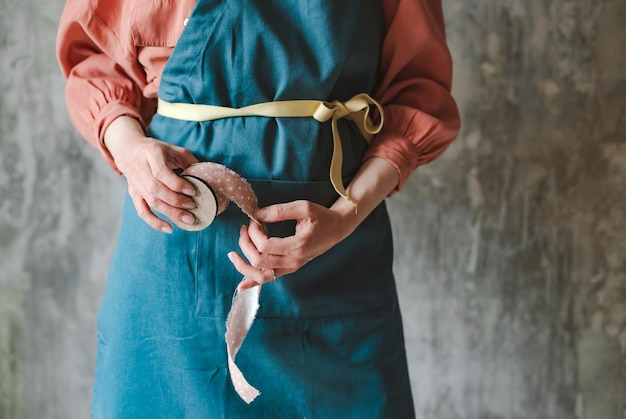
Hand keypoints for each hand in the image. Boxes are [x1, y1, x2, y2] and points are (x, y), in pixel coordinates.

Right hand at [105, 117, 198, 232]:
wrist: (129, 150)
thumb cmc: (157, 150)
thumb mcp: (174, 149)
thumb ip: (189, 161)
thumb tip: (206, 177)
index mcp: (151, 154)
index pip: (161, 173)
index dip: (178, 184)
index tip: (193, 191)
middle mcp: (140, 169)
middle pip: (156, 190)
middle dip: (176, 201)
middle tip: (193, 206)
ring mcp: (135, 183)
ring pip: (151, 202)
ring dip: (171, 213)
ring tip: (188, 219)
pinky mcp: (134, 194)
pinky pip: (142, 211)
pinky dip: (155, 222)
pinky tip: (169, 228)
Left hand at [228, 200, 357, 289]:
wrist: (336, 229)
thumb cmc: (321, 217)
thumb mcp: (303, 207)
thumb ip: (279, 211)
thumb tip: (257, 215)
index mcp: (297, 246)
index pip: (264, 246)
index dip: (254, 232)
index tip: (255, 220)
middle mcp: (293, 261)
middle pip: (259, 261)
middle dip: (246, 244)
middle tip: (245, 228)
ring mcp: (291, 267)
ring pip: (261, 276)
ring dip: (244, 266)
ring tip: (232, 254)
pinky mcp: (289, 268)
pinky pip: (269, 280)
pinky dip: (253, 283)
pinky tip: (241, 286)